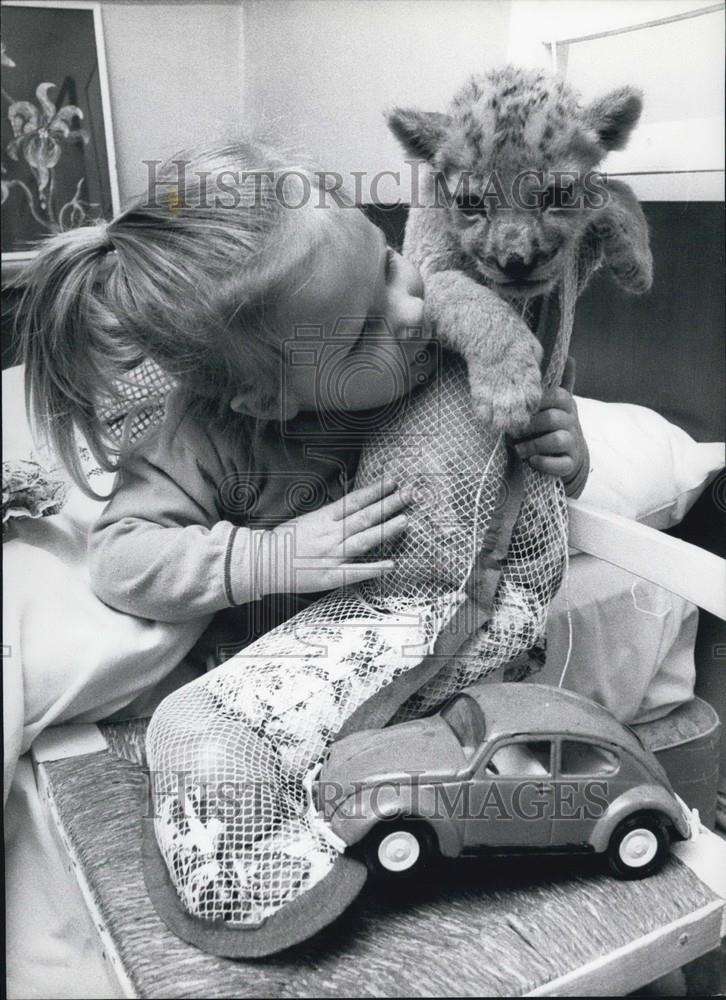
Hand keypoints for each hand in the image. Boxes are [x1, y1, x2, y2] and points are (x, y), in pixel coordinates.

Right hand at [260, 478, 409, 594]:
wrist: (263, 562)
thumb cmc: (285, 540)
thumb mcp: (308, 520)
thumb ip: (331, 516)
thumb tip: (354, 506)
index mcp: (324, 518)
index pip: (354, 501)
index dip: (375, 491)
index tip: (392, 482)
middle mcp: (331, 534)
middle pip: (365, 517)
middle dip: (389, 505)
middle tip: (410, 495)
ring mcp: (332, 555)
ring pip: (363, 540)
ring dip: (386, 530)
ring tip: (405, 521)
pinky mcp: (331, 576)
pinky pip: (356, 572)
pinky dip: (375, 568)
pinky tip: (392, 564)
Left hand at [512, 359, 588, 496]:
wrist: (570, 454)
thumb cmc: (553, 423)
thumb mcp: (555, 400)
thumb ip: (558, 380)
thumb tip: (568, 354)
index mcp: (565, 402)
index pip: (554, 395)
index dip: (535, 402)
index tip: (517, 409)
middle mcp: (571, 421)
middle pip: (552, 418)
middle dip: (529, 426)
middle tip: (511, 432)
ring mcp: (573, 442)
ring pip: (556, 440)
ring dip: (533, 445)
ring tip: (518, 450)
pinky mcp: (571, 462)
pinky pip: (560, 463)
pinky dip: (544, 463)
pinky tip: (532, 461)